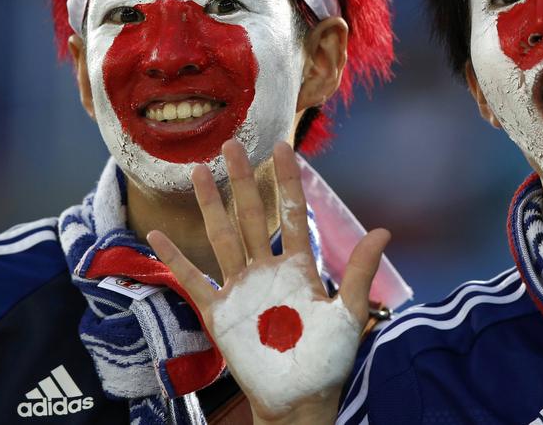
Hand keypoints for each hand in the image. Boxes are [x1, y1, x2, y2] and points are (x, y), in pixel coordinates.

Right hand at [146, 140, 389, 424]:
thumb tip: (384, 231)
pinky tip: (158, 238)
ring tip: (197, 173)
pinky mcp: (221, 312)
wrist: (301, 398)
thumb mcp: (348, 313)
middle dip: (242, 181)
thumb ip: (358, 271)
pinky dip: (176, 260)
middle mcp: (268, 269)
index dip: (287, 180)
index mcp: (299, 266)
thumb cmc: (328, 358)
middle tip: (231, 145)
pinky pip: (194, 281)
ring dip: (210, 206)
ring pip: (222, 237)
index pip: (291, 211)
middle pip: (252, 215)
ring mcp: (241, 288)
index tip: (282, 147)